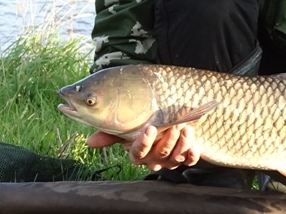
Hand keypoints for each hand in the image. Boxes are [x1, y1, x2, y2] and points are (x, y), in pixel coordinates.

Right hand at [87, 124, 201, 171]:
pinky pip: (189, 161)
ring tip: (186, 129)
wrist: (164, 124)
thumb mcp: (127, 129)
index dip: (143, 143)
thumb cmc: (142, 127)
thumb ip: (111, 134)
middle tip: (174, 125)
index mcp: (139, 153)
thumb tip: (90, 142)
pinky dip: (192, 154)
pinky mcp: (185, 158)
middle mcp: (154, 159)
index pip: (139, 152)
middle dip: (168, 139)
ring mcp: (170, 160)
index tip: (149, 128)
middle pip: (161, 154)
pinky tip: (195, 145)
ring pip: (175, 157)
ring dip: (182, 144)